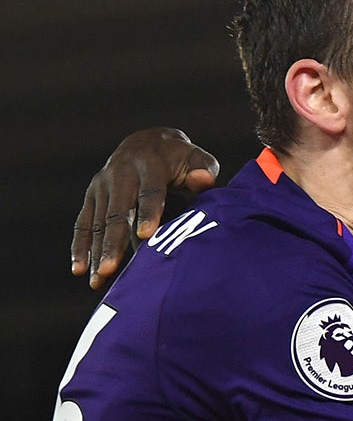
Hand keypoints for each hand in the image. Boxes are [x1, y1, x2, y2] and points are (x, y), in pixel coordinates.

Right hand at [73, 129, 218, 289]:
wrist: (148, 142)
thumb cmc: (182, 159)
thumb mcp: (198, 159)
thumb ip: (204, 171)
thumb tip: (203, 180)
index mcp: (150, 165)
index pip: (150, 192)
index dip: (148, 212)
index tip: (146, 235)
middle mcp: (120, 173)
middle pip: (117, 212)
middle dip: (114, 242)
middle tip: (110, 268)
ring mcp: (103, 185)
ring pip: (98, 222)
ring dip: (96, 251)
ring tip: (98, 279)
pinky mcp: (92, 195)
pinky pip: (83, 223)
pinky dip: (80, 246)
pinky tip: (81, 269)